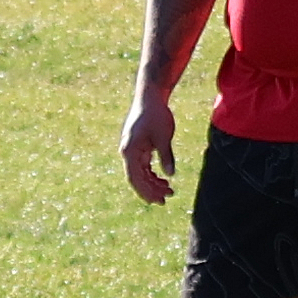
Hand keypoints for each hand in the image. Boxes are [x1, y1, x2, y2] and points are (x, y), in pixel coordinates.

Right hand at [116, 89, 177, 206]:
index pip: (135, 179)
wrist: (150, 96)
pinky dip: (151, 173)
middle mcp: (127, 152)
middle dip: (151, 190)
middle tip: (167, 198)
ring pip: (140, 173)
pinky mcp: (137, 146)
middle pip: (137, 178)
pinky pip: (142, 165)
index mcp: (130, 151)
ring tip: (168, 189)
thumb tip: (170, 174)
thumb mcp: (163, 136)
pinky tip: (162, 178)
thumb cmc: (156, 114)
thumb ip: (166, 156)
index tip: (160, 200)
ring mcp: (131, 149)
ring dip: (152, 183)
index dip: (147, 192)